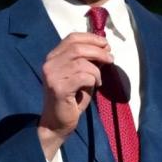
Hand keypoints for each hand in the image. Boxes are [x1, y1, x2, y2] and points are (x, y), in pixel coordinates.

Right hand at [37, 32, 111, 158]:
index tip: (105, 44)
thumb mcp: (81, 76)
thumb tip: (105, 48)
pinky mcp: (59, 88)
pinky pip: (83, 77)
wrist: (57, 123)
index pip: (72, 38)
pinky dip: (93, 80)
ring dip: (96, 71)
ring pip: (82, 62)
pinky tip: (95, 87)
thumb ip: (89, 61)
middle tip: (111, 59)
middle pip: (78, 48)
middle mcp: (50, 64)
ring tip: (99, 81)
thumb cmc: (71, 100)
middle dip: (98, 51)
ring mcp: (52, 75)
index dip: (91, 38)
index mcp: (53, 57)